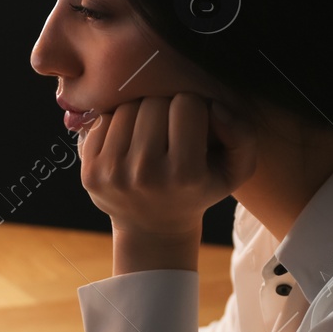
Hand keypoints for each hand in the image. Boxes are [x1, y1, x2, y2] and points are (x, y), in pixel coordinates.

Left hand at [77, 93, 256, 237]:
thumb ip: (242, 135)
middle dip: (166, 109)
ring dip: (140, 114)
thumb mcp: (234, 171)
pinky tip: (128, 144)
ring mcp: (114, 173)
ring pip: (127, 107)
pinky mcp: (90, 171)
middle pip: (154, 102)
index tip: (193, 129)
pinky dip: (116, 124)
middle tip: (170, 132)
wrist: (153, 228)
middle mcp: (146, 174)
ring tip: (150, 137)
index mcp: (184, 174)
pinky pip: (102, 120)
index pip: (188, 104)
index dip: (194, 110)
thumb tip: (216, 108)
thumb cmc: (198, 190)